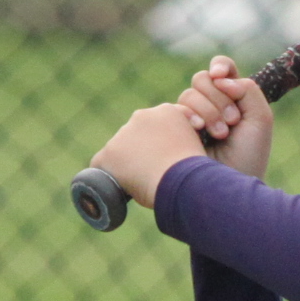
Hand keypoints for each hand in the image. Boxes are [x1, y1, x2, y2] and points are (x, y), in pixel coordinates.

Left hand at [90, 102, 212, 209]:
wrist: (183, 182)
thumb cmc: (198, 171)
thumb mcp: (198, 147)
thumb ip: (185, 143)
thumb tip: (179, 157)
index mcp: (167, 112)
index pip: (158, 126)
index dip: (162, 144)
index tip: (169, 160)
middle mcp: (142, 116)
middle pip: (136, 136)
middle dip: (142, 152)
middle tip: (155, 174)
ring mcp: (123, 135)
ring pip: (119, 150)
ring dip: (126, 164)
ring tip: (140, 184)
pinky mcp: (108, 154)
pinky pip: (101, 165)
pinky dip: (107, 177)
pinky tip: (117, 188)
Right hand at [178, 56, 275, 179]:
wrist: (228, 186)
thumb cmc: (249, 156)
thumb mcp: (260, 119)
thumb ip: (247, 89)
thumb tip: (219, 77)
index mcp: (233, 99)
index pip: (222, 69)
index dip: (220, 66)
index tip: (220, 74)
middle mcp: (211, 105)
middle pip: (203, 79)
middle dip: (219, 98)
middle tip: (232, 121)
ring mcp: (192, 117)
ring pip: (189, 93)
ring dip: (208, 111)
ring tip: (219, 135)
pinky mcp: (175, 129)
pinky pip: (175, 108)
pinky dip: (189, 115)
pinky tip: (198, 132)